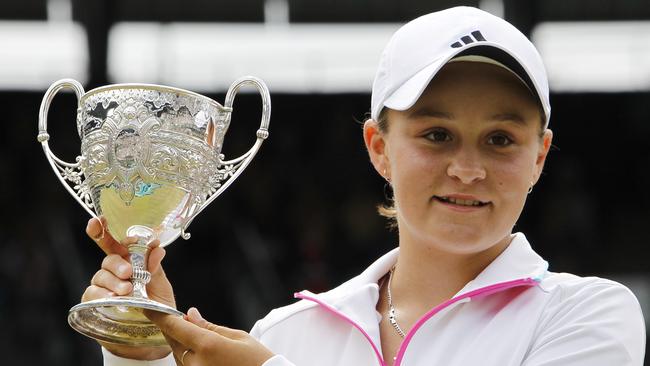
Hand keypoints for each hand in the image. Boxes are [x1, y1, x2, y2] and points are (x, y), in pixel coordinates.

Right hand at [81, 217, 175, 359]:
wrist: (151, 331)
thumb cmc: (155, 303)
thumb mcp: (161, 283)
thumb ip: (156, 266)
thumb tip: (156, 248)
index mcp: (128, 260)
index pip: (114, 241)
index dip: (104, 229)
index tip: (100, 220)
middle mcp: (113, 271)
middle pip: (108, 259)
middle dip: (117, 263)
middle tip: (129, 272)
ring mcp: (102, 286)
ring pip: (100, 276)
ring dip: (113, 282)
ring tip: (127, 290)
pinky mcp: (94, 301)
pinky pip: (91, 294)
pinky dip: (101, 295)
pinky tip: (111, 298)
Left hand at [147, 307, 274, 365]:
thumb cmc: (257, 360)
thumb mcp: (237, 336)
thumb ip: (209, 326)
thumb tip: (190, 314)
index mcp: (207, 346)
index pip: (175, 327)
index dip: (160, 316)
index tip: (150, 309)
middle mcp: (196, 363)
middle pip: (174, 341)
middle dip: (174, 328)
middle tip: (181, 319)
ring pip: (178, 355)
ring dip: (181, 343)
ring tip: (196, 336)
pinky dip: (187, 356)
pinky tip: (198, 350)